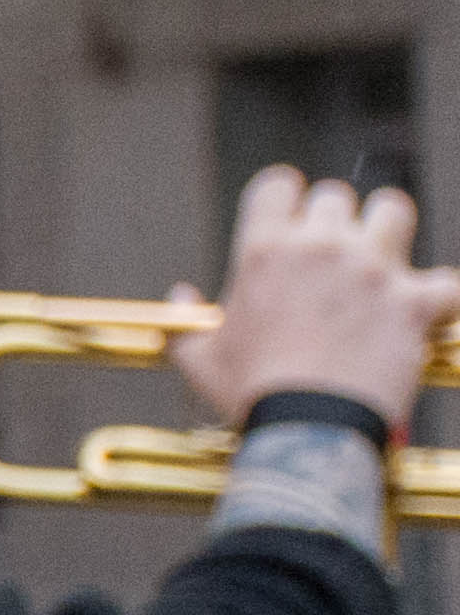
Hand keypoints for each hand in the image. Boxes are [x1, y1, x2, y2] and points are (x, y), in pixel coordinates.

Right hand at [172, 165, 459, 430]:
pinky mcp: (414, 301)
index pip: (277, 185)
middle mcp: (320, 247)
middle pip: (336, 197)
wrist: (308, 429)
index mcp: (264, 251)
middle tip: (332, 255)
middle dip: (334, 220)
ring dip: (389, 230)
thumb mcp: (200, 358)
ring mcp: (372, 270)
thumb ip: (186, 319)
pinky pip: (445, 282)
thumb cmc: (251, 393)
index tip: (287, 218)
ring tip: (383, 260)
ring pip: (394, 211)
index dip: (283, 198)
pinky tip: (426, 311)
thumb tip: (180, 295)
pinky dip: (438, 296)